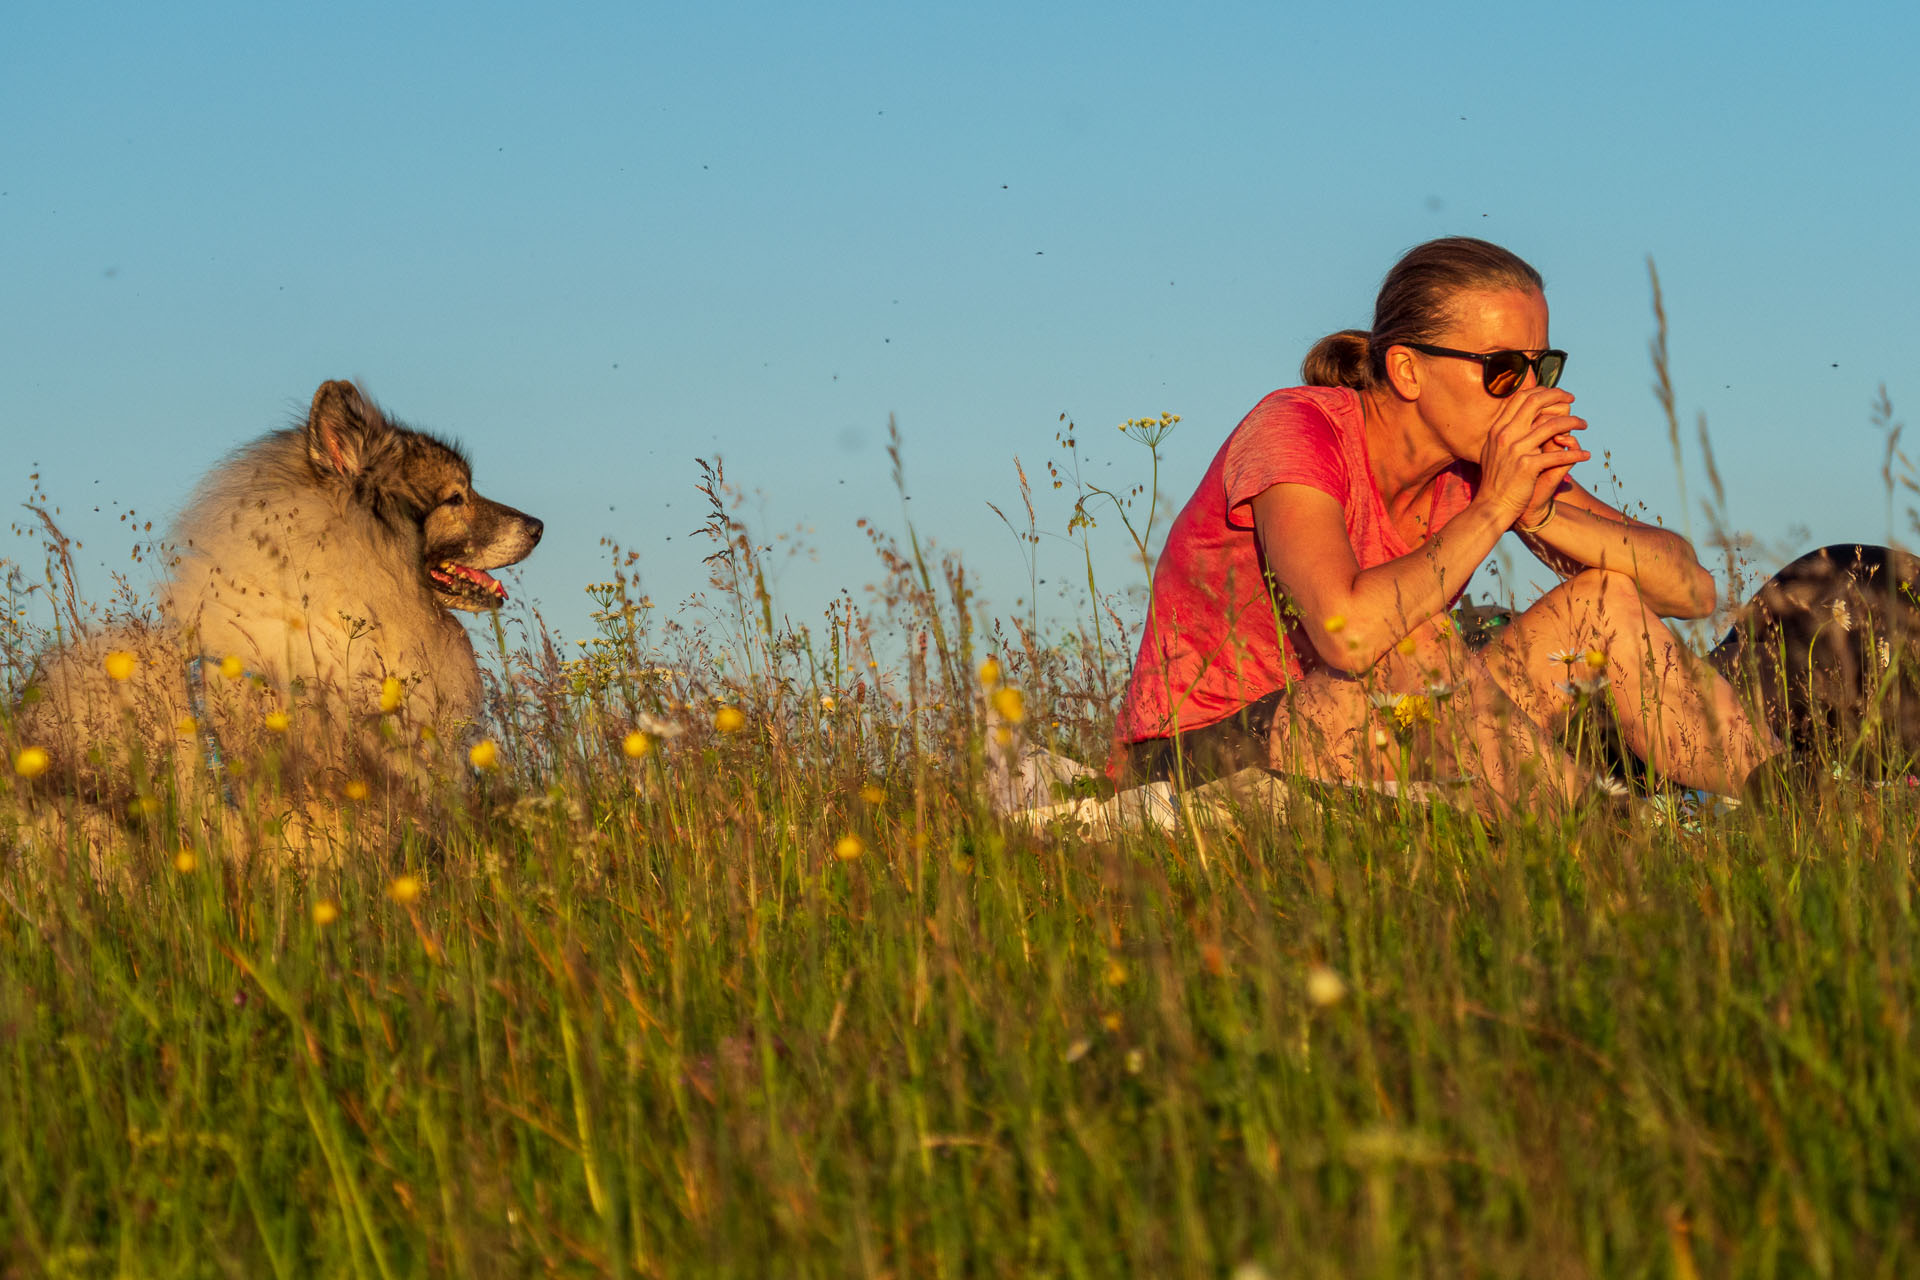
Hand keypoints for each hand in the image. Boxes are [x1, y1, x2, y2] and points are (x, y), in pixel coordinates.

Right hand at [1473, 388, 1589, 528]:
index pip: (1521, 398)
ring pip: (1552, 425)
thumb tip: (1525, 416)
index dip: (1542, 391)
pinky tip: (1585, 455)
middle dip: (1558, 396)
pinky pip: (1559, 455)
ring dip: (1573, 422)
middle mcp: (1505, 435)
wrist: (1493, 505)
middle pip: (1535, 403)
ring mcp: (1516, 450)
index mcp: (1498, 429)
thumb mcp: (1495, 450)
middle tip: (1572, 399)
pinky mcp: (1528, 466)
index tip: (1557, 394)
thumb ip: (1507, 432)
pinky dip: (1576, 454)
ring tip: (1584, 424)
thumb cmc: (1498, 479)